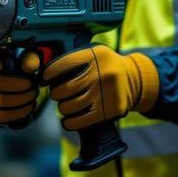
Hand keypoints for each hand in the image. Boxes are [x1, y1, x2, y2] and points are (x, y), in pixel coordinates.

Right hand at [0, 46, 41, 125]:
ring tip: (33, 95)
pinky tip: (29, 107)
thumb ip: (27, 56)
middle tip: (33, 85)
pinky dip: (17, 112)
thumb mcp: (19, 54)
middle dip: (18, 85)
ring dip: (20, 99)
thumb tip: (33, 65)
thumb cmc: (14, 61)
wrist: (3, 79)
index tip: (1, 65)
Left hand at [43, 45, 159, 131]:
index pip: (63, 65)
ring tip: (66, 104)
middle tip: (58, 93)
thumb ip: (74, 58)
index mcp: (96, 55)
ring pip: (68, 107)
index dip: (49, 73)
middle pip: (64, 89)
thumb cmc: (105, 66)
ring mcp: (106, 93)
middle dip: (56, 93)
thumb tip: (44, 71)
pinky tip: (69, 119)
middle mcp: (102, 73)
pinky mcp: (108, 111)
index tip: (44, 79)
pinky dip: (69, 122)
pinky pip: (78, 121)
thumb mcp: (95, 54)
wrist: (134, 80)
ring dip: (63, 107)